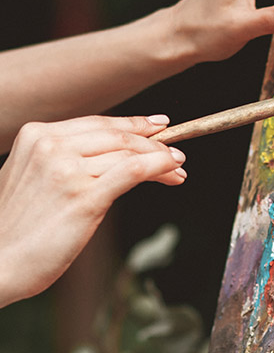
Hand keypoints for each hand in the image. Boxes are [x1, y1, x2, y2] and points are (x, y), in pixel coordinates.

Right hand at [0, 115, 185, 306]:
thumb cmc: (13, 228)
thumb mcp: (29, 176)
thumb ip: (60, 159)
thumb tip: (106, 155)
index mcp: (37, 135)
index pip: (99, 124)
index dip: (133, 124)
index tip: (158, 125)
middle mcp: (52, 147)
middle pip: (118, 136)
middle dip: (154, 143)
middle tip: (175, 152)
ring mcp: (68, 171)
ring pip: (129, 153)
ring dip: (160, 158)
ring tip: (177, 168)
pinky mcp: (84, 198)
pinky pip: (132, 171)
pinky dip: (158, 167)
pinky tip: (172, 172)